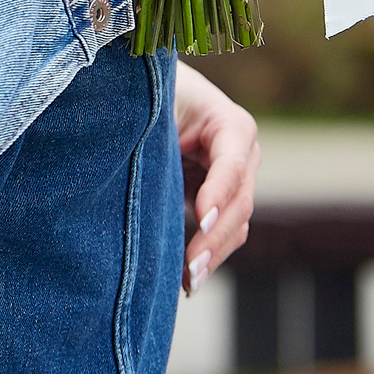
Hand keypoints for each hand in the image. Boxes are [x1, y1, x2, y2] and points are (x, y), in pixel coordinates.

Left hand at [172, 62, 257, 295]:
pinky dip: (206, 255)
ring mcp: (235, 180)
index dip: (218, 192)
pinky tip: (186, 280)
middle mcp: (242, 154)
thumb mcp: (155, 104)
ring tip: (187, 282)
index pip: (232, 164)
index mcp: (230, 124)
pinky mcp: (217, 199)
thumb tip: (130, 163)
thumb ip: (154, 129)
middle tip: (189, 268)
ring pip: (234, 225)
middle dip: (215, 238)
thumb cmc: (149, 92)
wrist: (150, 91)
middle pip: (239, 203)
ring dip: (213, 255)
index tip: (200, 218)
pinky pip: (220, 233)